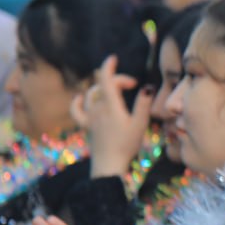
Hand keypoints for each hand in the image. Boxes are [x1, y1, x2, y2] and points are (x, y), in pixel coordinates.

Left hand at [73, 55, 153, 179]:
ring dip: (102, 88)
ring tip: (114, 91)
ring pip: (91, 95)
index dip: (109, 66)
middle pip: (102, 85)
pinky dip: (78, 102)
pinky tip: (81, 98)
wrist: (109, 166)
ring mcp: (90, 118)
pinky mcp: (86, 127)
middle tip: (132, 86)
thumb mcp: (140, 125)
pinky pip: (77, 111)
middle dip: (116, 80)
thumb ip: (143, 104)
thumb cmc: (126, 146)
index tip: (114, 58)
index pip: (106, 79)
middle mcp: (97, 109)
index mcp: (111, 106)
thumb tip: (147, 86)